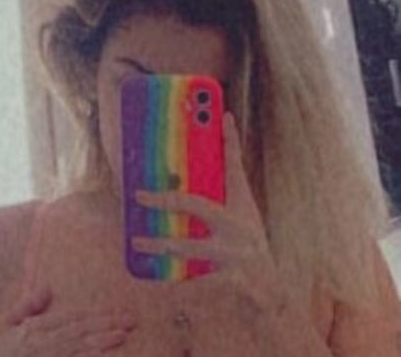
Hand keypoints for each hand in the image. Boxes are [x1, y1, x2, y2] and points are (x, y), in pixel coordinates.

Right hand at [0, 284, 136, 355]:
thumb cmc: (7, 351)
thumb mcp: (5, 325)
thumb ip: (25, 305)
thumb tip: (47, 287)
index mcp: (35, 330)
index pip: (70, 318)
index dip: (93, 314)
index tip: (114, 310)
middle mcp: (46, 346)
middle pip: (81, 332)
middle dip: (107, 325)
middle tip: (130, 319)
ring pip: (83, 350)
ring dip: (105, 343)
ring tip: (123, 335)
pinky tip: (109, 356)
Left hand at [133, 112, 282, 315]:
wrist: (274, 295)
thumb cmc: (249, 250)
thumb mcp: (241, 221)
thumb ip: (221, 199)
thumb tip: (193, 174)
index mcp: (242, 207)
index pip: (236, 167)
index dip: (231, 140)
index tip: (223, 116)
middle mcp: (240, 226)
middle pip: (196, 205)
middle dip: (165, 199)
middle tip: (139, 196)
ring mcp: (237, 253)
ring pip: (188, 248)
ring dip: (159, 245)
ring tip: (137, 243)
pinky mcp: (233, 281)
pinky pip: (194, 282)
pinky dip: (174, 284)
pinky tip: (155, 281)